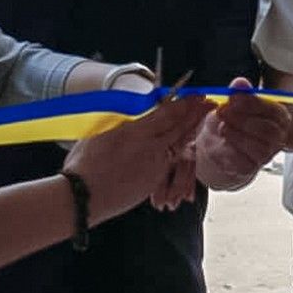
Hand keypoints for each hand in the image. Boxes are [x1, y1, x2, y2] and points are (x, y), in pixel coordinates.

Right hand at [64, 94, 212, 219]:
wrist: (82, 198)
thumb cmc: (84, 164)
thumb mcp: (101, 133)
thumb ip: (124, 123)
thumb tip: (137, 116)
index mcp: (136, 132)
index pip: (168, 114)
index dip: (185, 103)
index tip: (197, 95)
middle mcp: (151, 149)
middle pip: (179, 128)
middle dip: (196, 114)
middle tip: (209, 104)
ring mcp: (155, 168)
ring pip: (178, 146)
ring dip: (190, 132)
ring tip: (200, 122)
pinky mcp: (153, 183)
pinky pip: (170, 164)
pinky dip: (179, 152)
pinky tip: (184, 147)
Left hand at [196, 78, 292, 183]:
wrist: (217, 143)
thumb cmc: (230, 120)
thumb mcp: (232, 102)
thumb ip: (239, 92)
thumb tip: (241, 83)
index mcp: (278, 116)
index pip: (274, 110)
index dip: (253, 103)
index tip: (233, 97)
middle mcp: (277, 136)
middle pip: (268, 130)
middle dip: (243, 119)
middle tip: (224, 111)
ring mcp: (266, 154)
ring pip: (259, 147)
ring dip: (237, 134)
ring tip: (222, 126)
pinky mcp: (251, 168)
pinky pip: (245, 161)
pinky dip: (231, 149)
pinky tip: (224, 139)